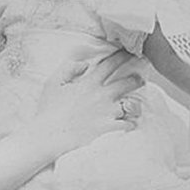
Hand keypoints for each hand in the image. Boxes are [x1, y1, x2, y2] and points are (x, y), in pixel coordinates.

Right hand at [28, 50, 144, 154]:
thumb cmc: (48, 111)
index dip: (121, 56)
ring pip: (131, 105)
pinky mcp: (110, 128)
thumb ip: (68, 68)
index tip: (129, 53)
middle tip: (140, 79)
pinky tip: (129, 124)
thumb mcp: (52, 83)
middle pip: (128, 82)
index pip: (110, 65)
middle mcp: (102, 96)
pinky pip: (128, 124)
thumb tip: (85, 64)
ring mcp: (108, 112)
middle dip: (137, 79)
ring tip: (134, 107)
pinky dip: (130, 124)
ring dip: (133, 105)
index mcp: (89, 84)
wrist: (49, 136)